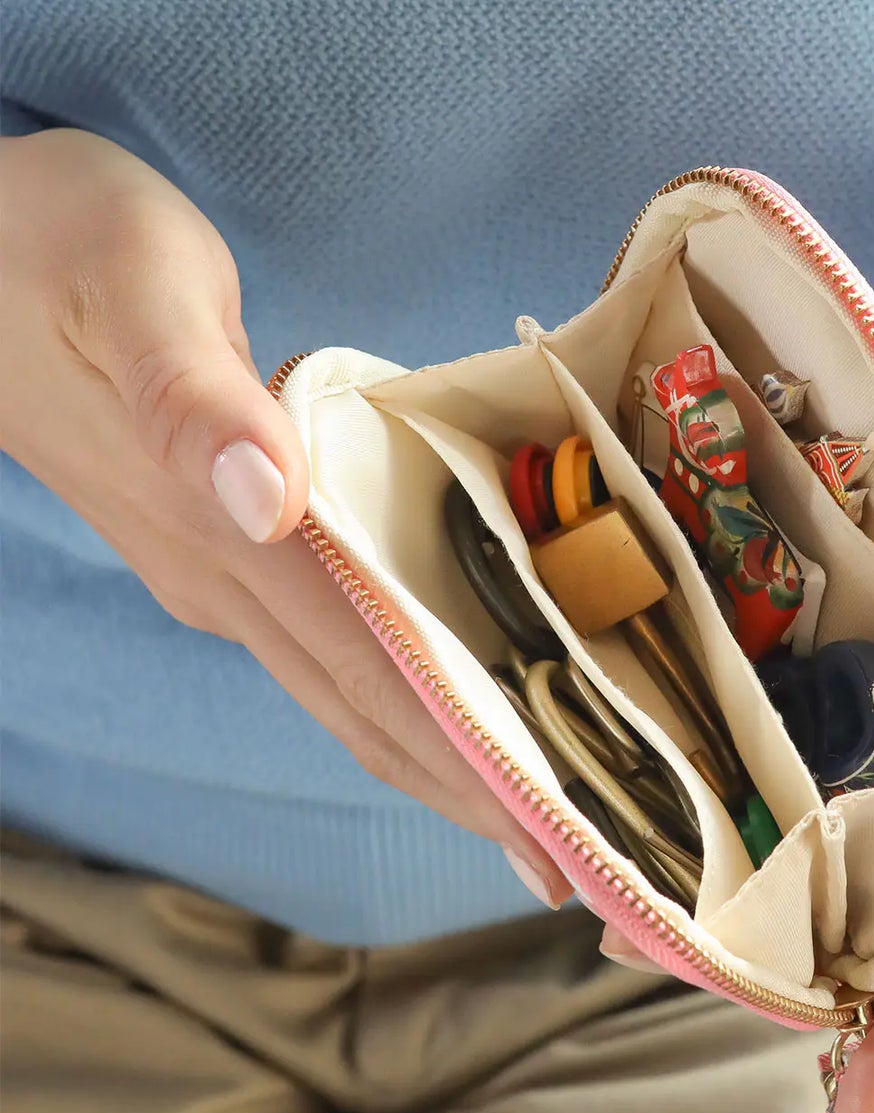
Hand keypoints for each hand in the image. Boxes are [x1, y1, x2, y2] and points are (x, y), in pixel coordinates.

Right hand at [0, 130, 568, 904]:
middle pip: (371, 712)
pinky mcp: (223, 544)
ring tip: (535, 815)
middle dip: (474, 794)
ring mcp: (220, 571)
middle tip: (579, 867)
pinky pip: (334, 643)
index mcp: (225, 539)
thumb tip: (266, 501)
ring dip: (443, 759)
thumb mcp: (132, 291)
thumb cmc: (55, 244)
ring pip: (352, 692)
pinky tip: (450, 702)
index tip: (554, 839)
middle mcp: (226, 581)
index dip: (465, 762)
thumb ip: (191, 399)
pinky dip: (405, 690)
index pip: (374, 677)